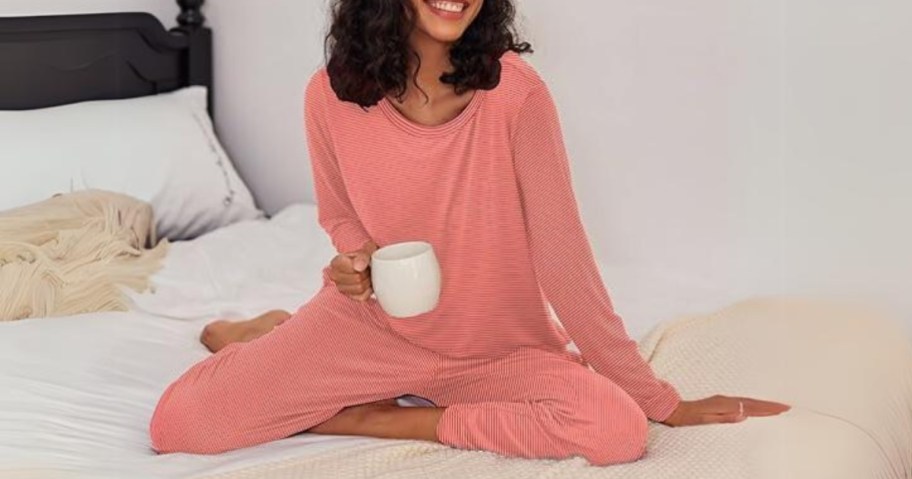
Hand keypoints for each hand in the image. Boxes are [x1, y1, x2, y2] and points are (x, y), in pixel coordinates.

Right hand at [329, 242, 378, 300]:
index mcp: (336, 262)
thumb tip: (358, 267)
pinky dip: (368, 291)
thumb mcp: (368, 248)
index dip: (363, 266)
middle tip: (367, 268)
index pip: (352, 269)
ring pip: (360, 289)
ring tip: (366, 275)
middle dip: (366, 274)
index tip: (364, 262)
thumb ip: (362, 256)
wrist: (369, 262)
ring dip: (367, 282)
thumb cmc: (366, 255)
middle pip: (357, 279)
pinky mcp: (349, 296)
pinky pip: (362, 297)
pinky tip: (366, 283)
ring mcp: (340, 287)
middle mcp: (334, 276)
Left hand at [660, 394, 790, 426]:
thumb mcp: (705, 418)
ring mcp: (722, 400)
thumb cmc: (688, 416)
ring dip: (762, 404)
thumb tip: (742, 415)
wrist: (673, 408)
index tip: (782, 409)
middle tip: (786, 407)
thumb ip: (724, 417)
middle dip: (769, 405)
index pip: (751, 407)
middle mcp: (725, 400)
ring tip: (775, 407)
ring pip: (747, 401)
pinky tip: (754, 407)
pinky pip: (740, 402)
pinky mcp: (719, 401)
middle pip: (752, 403)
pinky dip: (751, 404)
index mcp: (725, 404)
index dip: (767, 409)